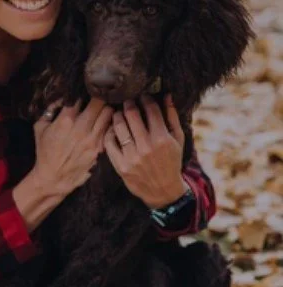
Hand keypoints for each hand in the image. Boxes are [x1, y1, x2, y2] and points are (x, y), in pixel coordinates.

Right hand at [32, 97, 113, 196]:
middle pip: (100, 102)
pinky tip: (105, 123)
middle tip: (99, 95)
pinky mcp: (99, 149)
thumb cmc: (44, 152)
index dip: (83, 91)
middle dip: (99, 97)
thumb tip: (61, 98)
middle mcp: (81, 128)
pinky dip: (108, 124)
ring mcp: (92, 139)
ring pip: (109, 114)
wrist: (53, 178)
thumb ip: (50, 110)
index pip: (80, 97)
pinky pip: (109, 130)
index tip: (84, 90)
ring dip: (106, 109)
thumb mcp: (40, 128)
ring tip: (104, 107)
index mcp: (66, 120)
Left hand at [103, 93, 185, 208]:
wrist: (163, 191)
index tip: (143, 96)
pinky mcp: (121, 166)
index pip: (151, 110)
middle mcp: (146, 147)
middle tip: (127, 101)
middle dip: (129, 103)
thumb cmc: (172, 162)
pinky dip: (110, 133)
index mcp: (162, 139)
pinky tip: (113, 129)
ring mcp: (132, 157)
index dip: (145, 99)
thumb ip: (172, 117)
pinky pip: (110, 143)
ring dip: (118, 115)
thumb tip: (167, 95)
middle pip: (132, 114)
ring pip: (119, 127)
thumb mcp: (178, 140)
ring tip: (119, 113)